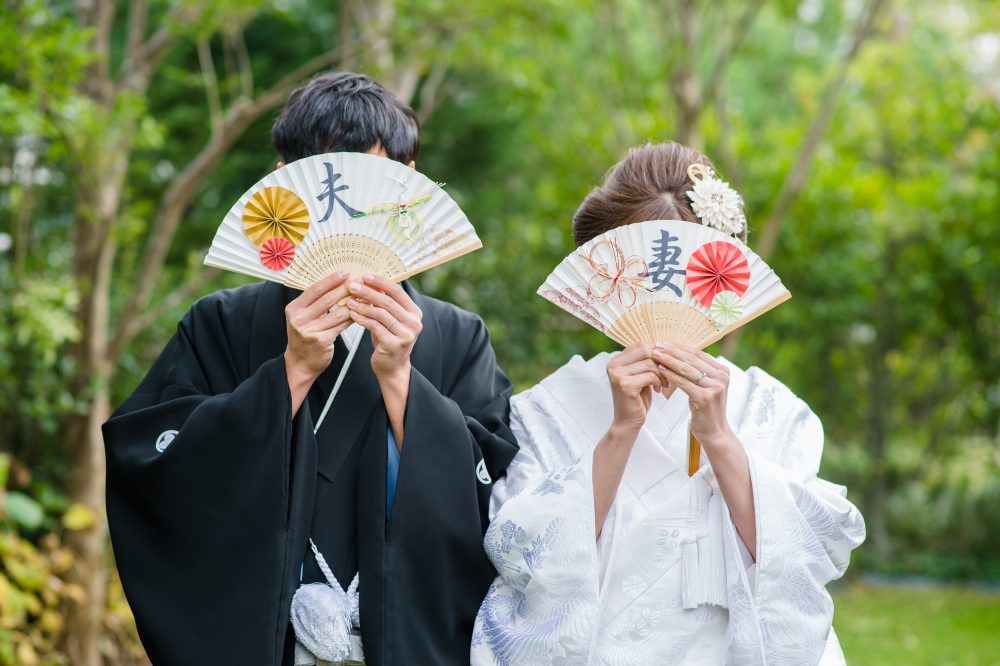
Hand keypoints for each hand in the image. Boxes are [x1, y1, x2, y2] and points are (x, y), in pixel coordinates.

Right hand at [283, 270, 352, 414]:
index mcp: (294, 308)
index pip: (315, 289)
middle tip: (360, 280)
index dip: (331, 279)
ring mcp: (309, 330)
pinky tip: (361, 312)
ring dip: (354, 303)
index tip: (346, 271)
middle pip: (327, 299)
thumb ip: (316, 303)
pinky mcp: (321, 340)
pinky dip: (353, 317)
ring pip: (337, 312)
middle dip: (346, 288)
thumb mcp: (303, 317)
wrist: (300, 363)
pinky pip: (342, 325)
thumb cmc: (305, 337)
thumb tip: (339, 283)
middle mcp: (299, 318)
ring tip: (365, 296)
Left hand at [345, 275, 422, 381]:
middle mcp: (414, 322)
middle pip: (388, 301)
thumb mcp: (389, 319)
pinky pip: (375, 327)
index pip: (397, 291)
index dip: (380, 282)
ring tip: (349, 301)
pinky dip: (362, 319)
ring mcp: (406, 334)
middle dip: (368, 292)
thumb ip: (384, 303)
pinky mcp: (395, 345)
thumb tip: (367, 281)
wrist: (392, 367)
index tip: (364, 276)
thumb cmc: (388, 339)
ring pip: (380, 313)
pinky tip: (352, 315)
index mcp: (414, 312)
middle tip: (352, 286)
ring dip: (362, 305)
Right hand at [606, 342, 664, 435]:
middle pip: (646, 350)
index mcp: (615, 360)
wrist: (627, 422)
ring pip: (650, 363)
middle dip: (660, 362)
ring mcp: (618, 375)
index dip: (657, 353)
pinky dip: (659, 381)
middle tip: (666, 374)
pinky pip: (650, 375)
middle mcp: (613, 365)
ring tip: (663, 384)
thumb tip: (662, 345)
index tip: (664, 365)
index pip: (641, 345)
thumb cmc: (637, 399)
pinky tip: (659, 389)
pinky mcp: (625, 385)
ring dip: (662, 374)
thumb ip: (644, 361)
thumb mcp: (640, 376)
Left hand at [652, 342, 733, 448]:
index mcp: (722, 371)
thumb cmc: (706, 409)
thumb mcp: (705, 387)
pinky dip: (670, 375)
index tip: (664, 343)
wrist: (714, 433)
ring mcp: (715, 387)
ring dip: (668, 360)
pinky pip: (683, 383)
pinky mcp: (705, 398)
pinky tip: (660, 370)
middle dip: (672, 351)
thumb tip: (677, 353)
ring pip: (686, 369)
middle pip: (691, 359)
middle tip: (656, 345)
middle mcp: (721, 377)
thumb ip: (697, 372)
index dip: (679, 347)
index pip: (697, 353)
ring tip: (655, 355)